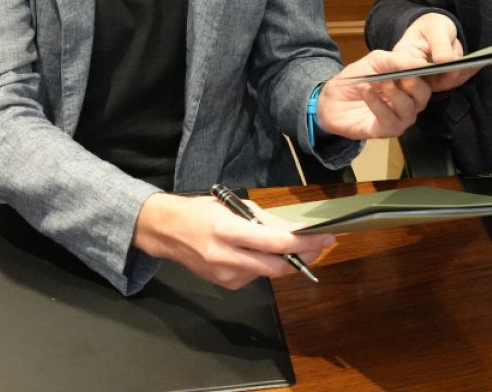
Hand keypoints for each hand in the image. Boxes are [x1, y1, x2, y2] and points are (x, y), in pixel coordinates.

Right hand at [133, 192, 334, 289]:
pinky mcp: (225, 285)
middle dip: (304, 257)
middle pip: (278, 266)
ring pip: (269, 273)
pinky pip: (255, 275)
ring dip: (285, 260)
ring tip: (293, 244)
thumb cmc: (199, 212)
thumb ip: (263, 220)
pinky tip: (261, 252)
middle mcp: (226, 257)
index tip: (325, 237)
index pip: (275, 242)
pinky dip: (265, 264)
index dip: (304, 243)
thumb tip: (294, 230)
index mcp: (227, 230)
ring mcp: (225, 275)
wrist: (166, 232)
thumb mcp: (231, 205)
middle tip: (321, 245)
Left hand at [314, 50, 432, 139]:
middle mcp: (410, 102)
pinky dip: (377, 103)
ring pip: (408, 108)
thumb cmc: (357, 78)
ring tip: (380, 81)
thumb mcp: (376, 61)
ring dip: (394, 93)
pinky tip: (366, 91)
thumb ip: (397, 60)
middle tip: (403, 75)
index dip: (426, 71)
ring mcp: (400, 118)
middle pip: (423, 95)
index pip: (427, 78)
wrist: (332, 98)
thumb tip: (419, 62)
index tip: (419, 63)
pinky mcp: (386, 130)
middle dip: (414, 84)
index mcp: (411, 84)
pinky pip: (388, 119)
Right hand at [393, 13, 477, 92]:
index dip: (418, 68)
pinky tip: (478, 63)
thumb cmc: (430, 27)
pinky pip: (455, 81)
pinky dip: (467, 72)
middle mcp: (412, 74)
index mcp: (402, 58)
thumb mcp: (434, 28)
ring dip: (461, 72)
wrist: (436, 33)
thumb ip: (438, 43)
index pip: (406, 68)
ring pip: (445, 82)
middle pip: (428, 80)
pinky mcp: (441, 83)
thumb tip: (445, 60)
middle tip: (464, 64)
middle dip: (448, 72)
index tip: (440, 61)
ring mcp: (427, 81)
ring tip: (476, 62)